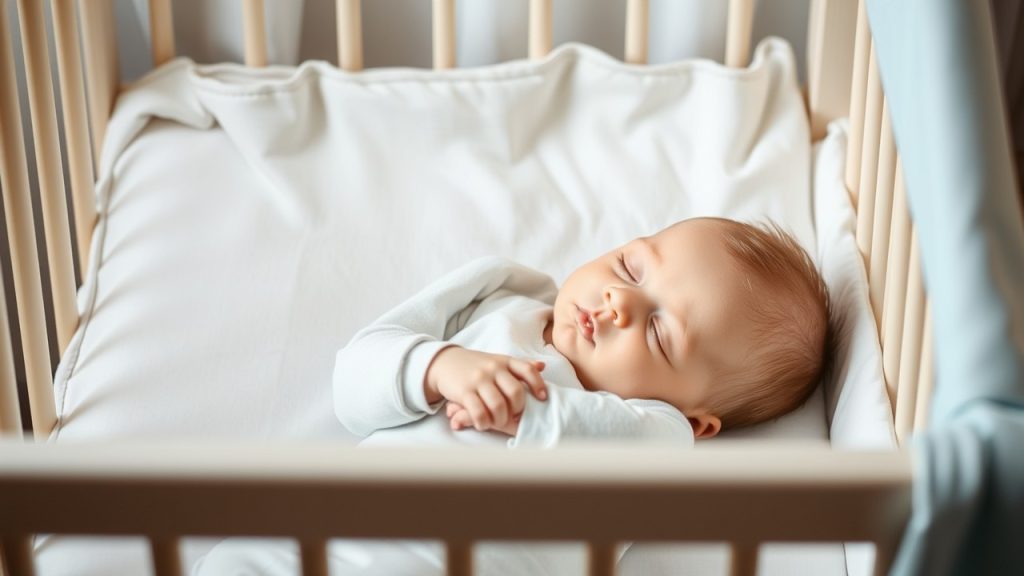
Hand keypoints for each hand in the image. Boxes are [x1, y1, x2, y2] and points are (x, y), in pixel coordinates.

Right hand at [424, 346, 546, 431]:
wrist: (445, 362)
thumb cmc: (476, 365)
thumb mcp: (498, 361)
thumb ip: (519, 365)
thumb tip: (543, 366)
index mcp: (504, 361)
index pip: (528, 370)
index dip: (538, 385)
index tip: (542, 398)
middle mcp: (493, 368)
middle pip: (516, 392)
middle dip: (518, 409)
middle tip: (514, 416)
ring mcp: (478, 379)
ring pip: (498, 405)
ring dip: (501, 420)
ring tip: (498, 422)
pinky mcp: (464, 391)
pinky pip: (479, 412)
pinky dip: (484, 423)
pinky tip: (483, 424)